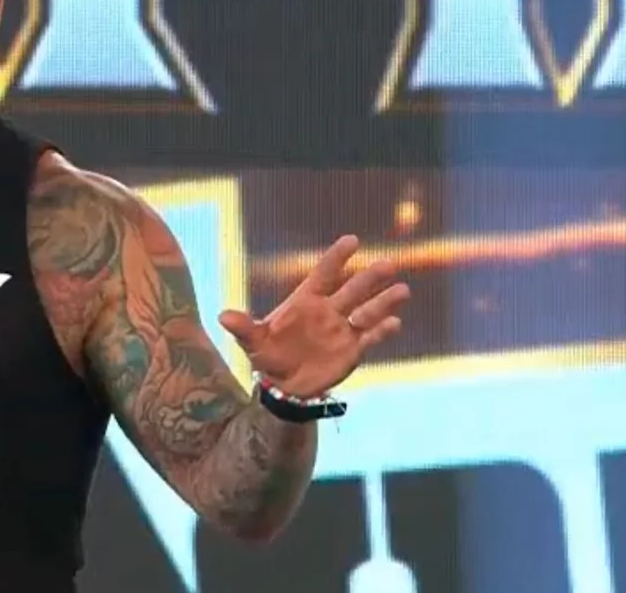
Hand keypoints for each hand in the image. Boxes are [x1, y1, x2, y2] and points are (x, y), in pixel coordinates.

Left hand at [218, 235, 409, 398]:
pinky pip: (371, 338)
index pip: (323, 274)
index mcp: (305, 301)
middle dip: (369, 278)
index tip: (352, 240)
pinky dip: (382, 331)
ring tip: (402, 290)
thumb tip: (223, 316)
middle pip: (352, 290)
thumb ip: (243, 328)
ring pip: (367, 311)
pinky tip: (394, 323)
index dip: (336, 258)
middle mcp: (328, 311)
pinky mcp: (352, 350)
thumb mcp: (253, 342)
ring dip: (384, 302)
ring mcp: (342, 330)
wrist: (284, 385)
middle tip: (389, 264)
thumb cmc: (268, 356)